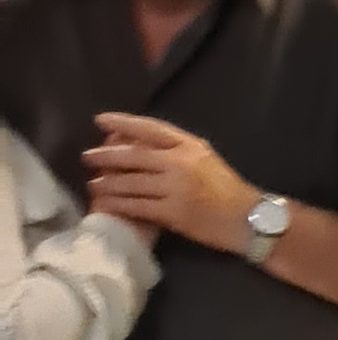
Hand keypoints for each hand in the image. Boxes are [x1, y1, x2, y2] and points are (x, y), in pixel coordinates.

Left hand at [85, 113, 258, 250]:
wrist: (248, 219)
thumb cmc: (227, 189)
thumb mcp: (205, 158)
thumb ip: (177, 149)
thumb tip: (142, 143)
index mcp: (188, 146)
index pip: (149, 128)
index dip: (122, 122)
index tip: (100, 120)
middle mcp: (180, 163)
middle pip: (133, 155)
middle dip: (106, 156)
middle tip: (87, 157)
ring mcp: (175, 188)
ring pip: (131, 182)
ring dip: (107, 183)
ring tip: (93, 184)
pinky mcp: (173, 213)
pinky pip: (137, 206)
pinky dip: (119, 204)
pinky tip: (107, 205)